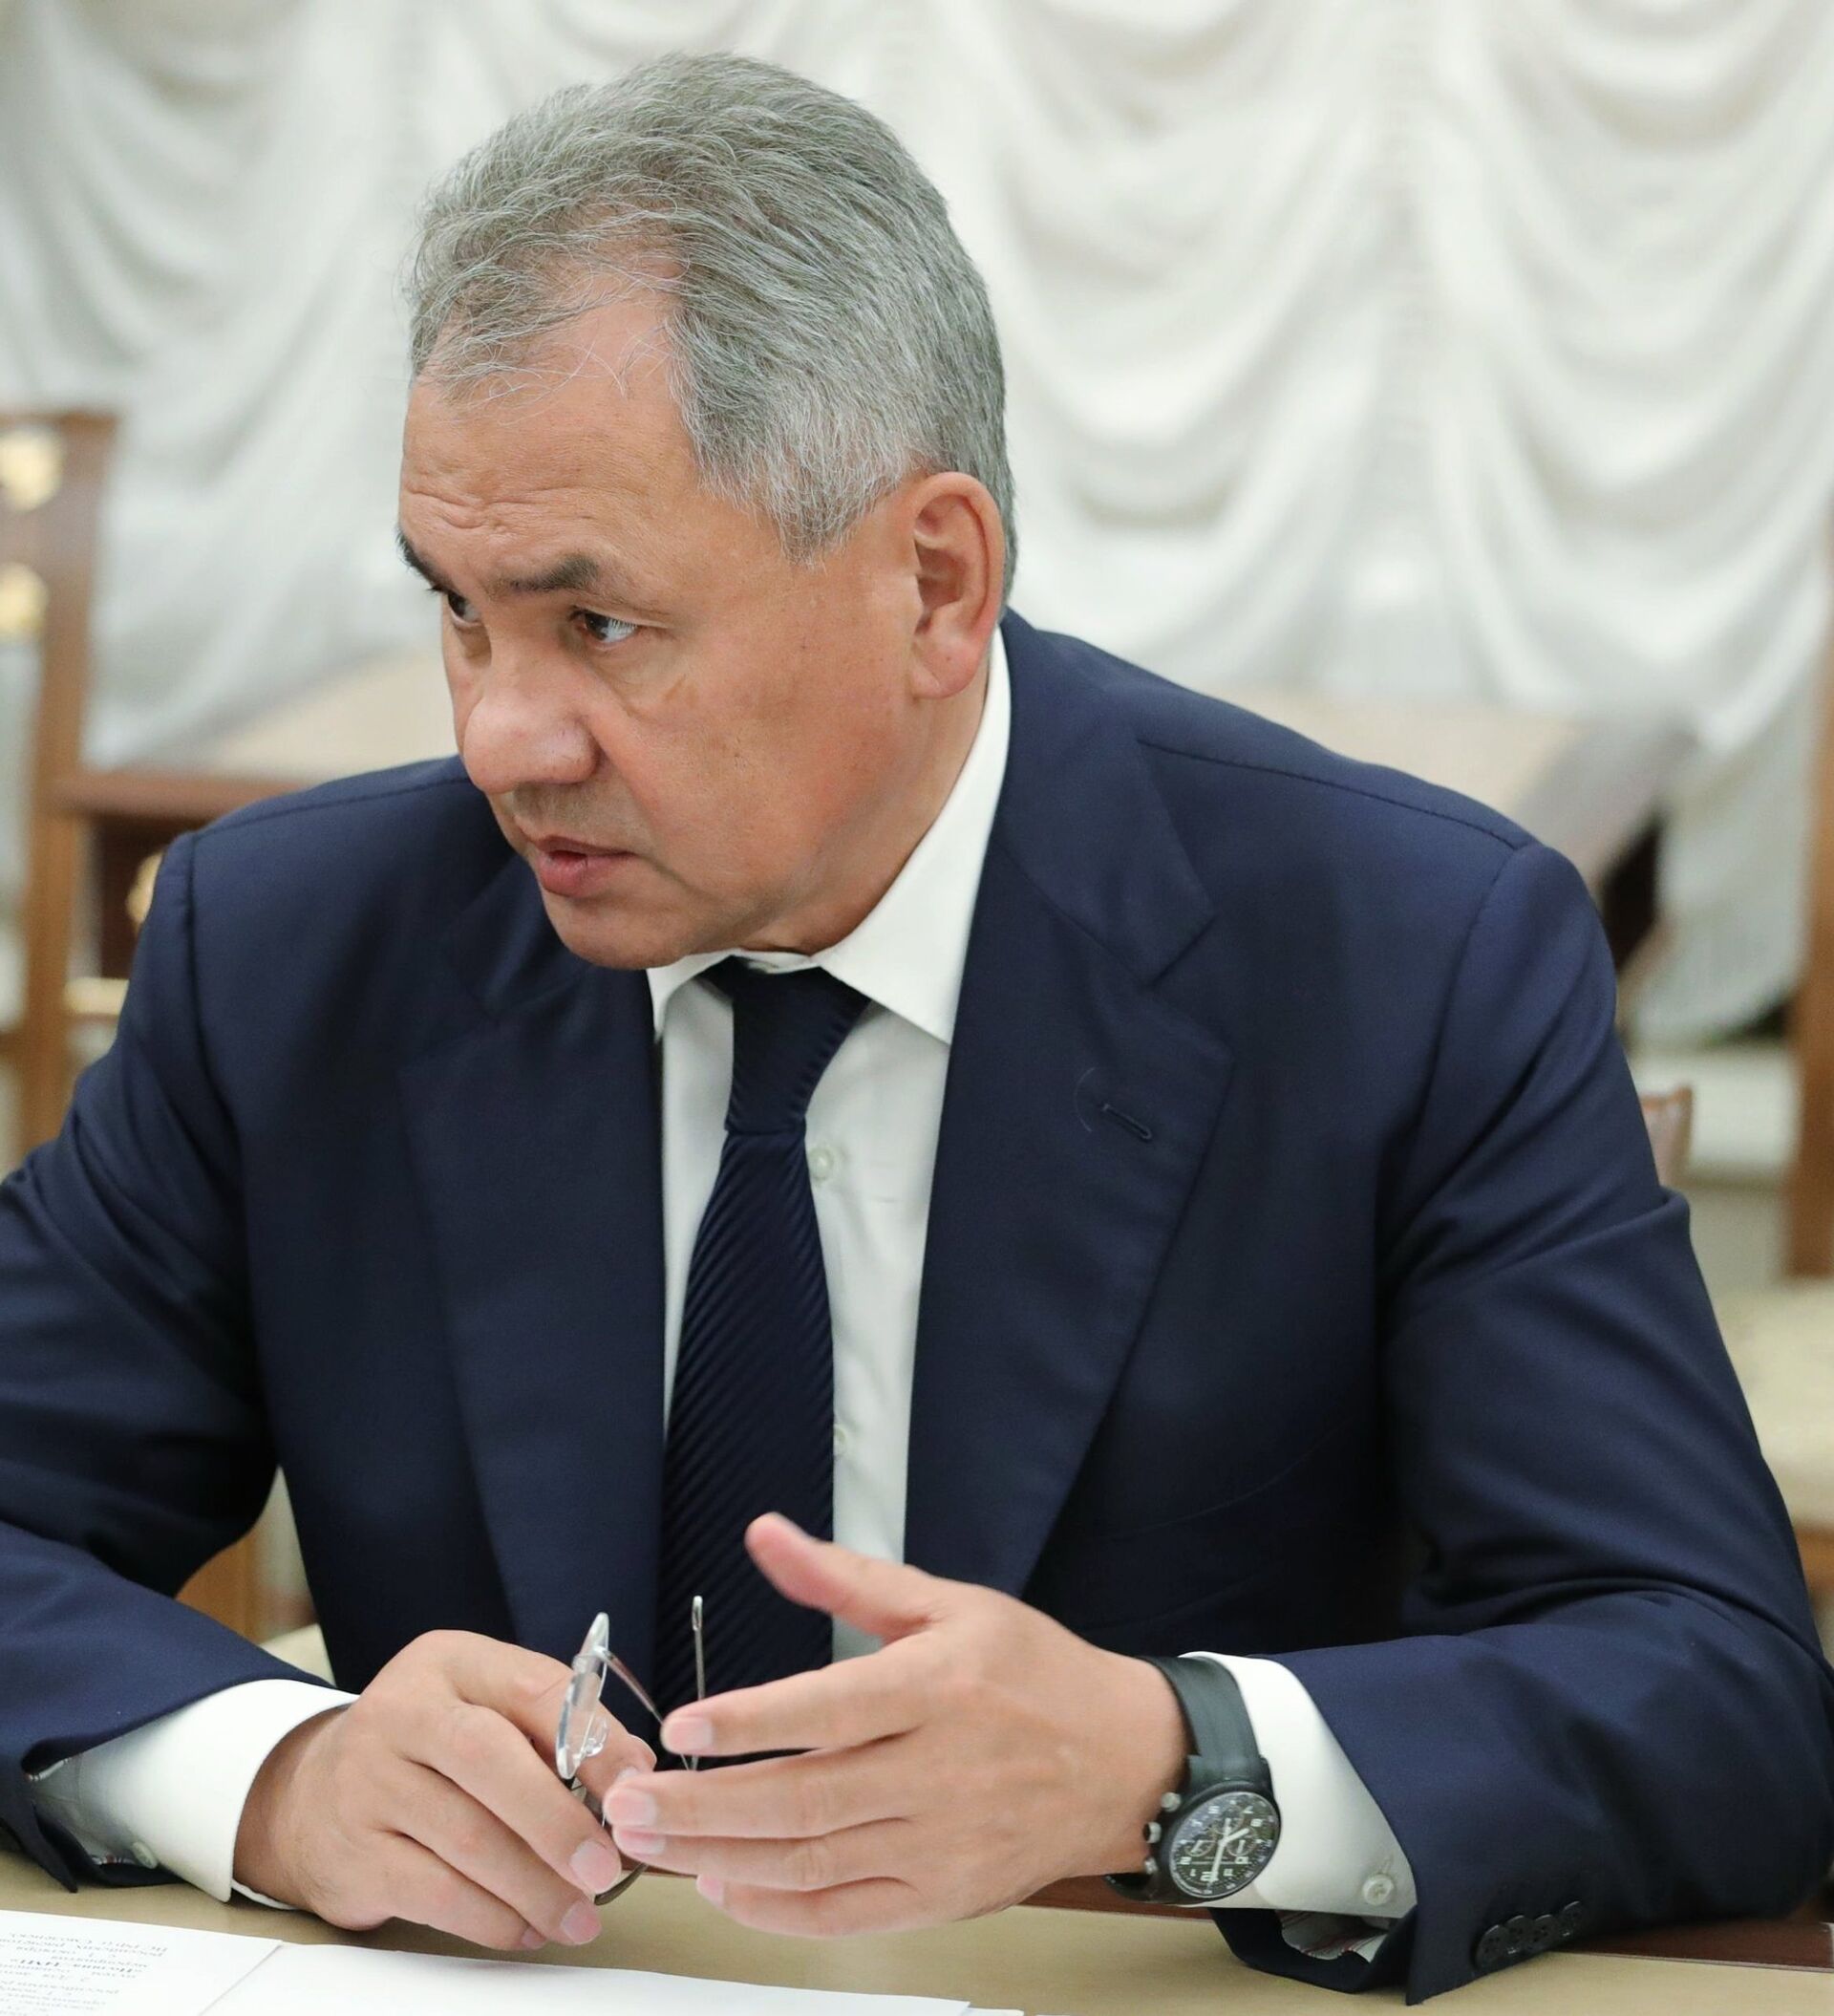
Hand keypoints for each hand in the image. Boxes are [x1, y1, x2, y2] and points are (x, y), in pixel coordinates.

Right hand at [234, 1629, 652, 1950]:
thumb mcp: (483, 1706)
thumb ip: (553, 1728)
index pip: (532, 1689)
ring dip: (535, 1886)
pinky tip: (528, 1929)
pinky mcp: (355, 1855)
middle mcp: (401, 1711)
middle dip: (557, 1821)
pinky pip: (435, 1894)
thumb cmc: (429, 1747)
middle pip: (489, 1761)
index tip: (634, 1789)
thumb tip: (632, 1769)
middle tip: (606, 1866)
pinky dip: (492, 1919)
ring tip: (580, 1914)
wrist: (312, 1793)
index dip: (592, 1742)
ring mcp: (369, 1783)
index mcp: (449, 1661)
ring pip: (466, 1839)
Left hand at [601, 1515, 1185, 1935]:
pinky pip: (844, 1915)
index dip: (750, 1723)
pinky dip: (776, 1910)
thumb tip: (766, 1534)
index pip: (830, 1711)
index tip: (681, 1726)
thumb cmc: (1032, 1675)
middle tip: (630, 1803)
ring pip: (812, 1863)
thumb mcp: (946, 1602)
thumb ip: (844, 1577)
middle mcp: (938, 1773)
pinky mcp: (941, 1898)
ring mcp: (939, 1846)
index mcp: (939, 1688)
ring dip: (720, 1858)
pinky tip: (724, 1886)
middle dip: (704, 1806)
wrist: (1122, 1762)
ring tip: (653, 1842)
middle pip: (804, 1799)